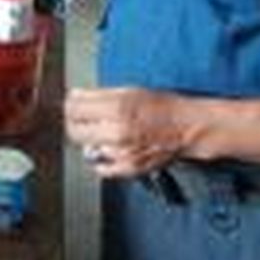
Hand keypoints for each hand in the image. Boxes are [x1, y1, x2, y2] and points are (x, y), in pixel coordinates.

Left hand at [64, 87, 199, 177]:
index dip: (71, 104)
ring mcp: (122, 153)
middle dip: (75, 123)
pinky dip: (101, 158)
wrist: (188, 128)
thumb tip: (74, 97)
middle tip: (82, 118)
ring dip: (90, 140)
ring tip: (104, 131)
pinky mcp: (128, 168)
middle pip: (74, 131)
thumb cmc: (163, 107)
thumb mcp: (129, 91)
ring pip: (86, 149)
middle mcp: (117, 132)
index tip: (73, 103)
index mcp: (117, 108)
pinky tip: (110, 148)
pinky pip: (100, 167)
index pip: (73, 108)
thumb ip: (98, 95)